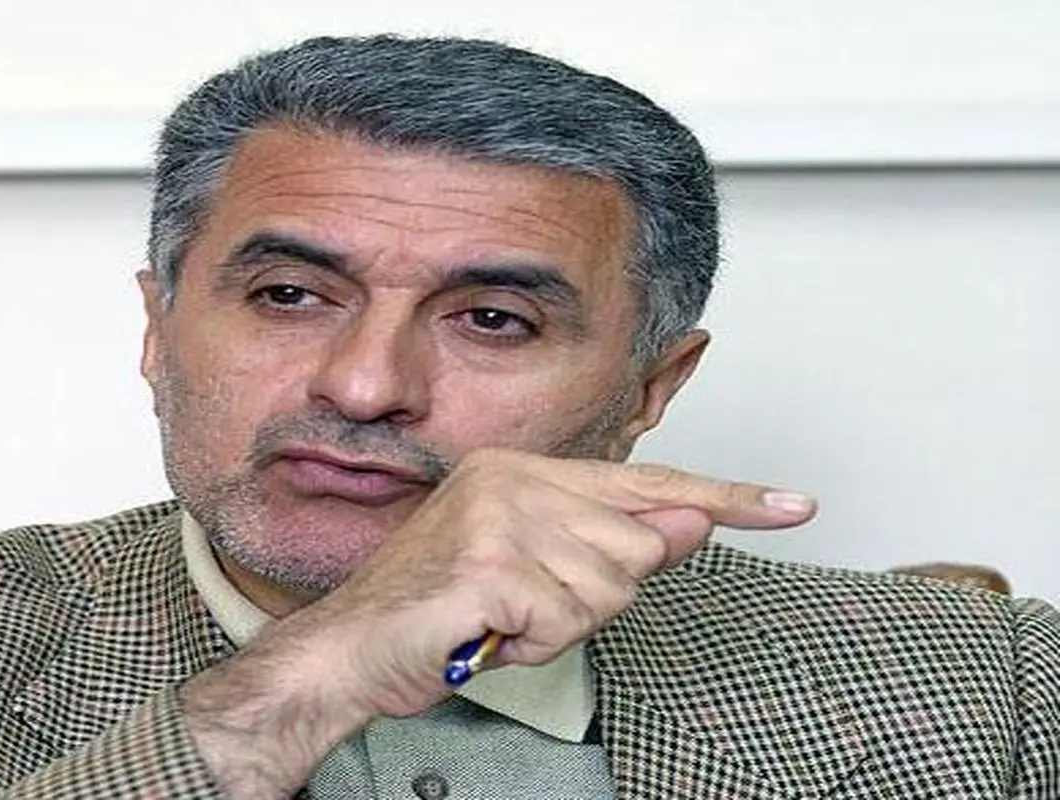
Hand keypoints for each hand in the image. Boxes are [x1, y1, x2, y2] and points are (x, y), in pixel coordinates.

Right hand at [289, 448, 815, 718]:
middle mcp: (513, 478)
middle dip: (594, 597)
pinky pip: (566, 621)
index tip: (795, 506)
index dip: (727, 498)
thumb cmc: (441, 609)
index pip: (648, 482)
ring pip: (609, 588)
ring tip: (502, 620)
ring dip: (561, 626)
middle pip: (637, 548)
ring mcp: (498, 517)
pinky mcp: (489, 566)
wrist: (351, 649)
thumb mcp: (537, 572)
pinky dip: (535, 645)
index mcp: (524, 469)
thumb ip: (614, 545)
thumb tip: (692, 522)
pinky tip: (489, 633)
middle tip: (526, 607)